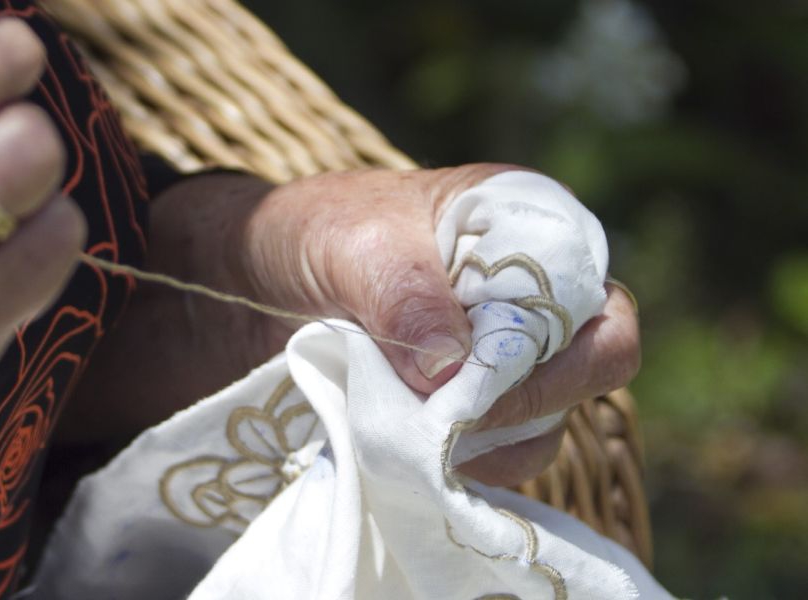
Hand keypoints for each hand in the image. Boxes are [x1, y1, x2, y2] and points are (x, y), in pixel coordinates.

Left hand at [237, 164, 639, 485]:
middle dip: (518, 410)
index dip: (559, 361)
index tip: (477, 387)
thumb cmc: (311, 235)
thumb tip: (452, 371)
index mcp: (530, 235)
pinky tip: (399, 455)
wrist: (247, 281)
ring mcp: (502, 363)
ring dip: (477, 445)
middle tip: (437, 423)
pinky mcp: (465, 411)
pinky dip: (450, 465)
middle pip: (584, 381)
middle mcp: (535, 303)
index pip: (602, 314)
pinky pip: (488, 457)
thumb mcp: (351, 243)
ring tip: (401, 433)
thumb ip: (403, 291)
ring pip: (538, 430)